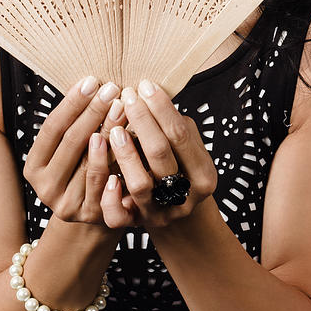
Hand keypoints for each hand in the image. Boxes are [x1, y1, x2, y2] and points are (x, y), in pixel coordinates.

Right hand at [23, 75, 128, 224]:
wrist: (95, 212)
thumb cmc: (83, 167)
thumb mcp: (71, 148)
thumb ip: (75, 122)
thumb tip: (91, 82)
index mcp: (34, 167)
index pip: (53, 128)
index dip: (72, 103)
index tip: (91, 81)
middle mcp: (46, 188)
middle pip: (72, 142)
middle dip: (93, 112)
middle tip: (112, 89)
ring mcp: (68, 205)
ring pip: (90, 163)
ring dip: (108, 132)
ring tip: (123, 108)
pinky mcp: (91, 216)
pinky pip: (106, 186)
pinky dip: (116, 163)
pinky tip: (127, 142)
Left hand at [100, 80, 217, 228]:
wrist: (174, 214)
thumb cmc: (178, 167)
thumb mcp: (187, 147)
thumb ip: (175, 126)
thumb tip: (152, 93)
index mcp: (203, 176)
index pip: (180, 135)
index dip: (162, 108)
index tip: (145, 85)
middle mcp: (183, 197)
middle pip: (160, 154)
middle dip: (142, 122)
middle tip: (127, 96)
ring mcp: (159, 213)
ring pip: (139, 184)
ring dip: (125, 153)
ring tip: (114, 129)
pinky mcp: (134, 225)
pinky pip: (118, 217)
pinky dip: (111, 197)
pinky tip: (107, 176)